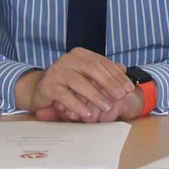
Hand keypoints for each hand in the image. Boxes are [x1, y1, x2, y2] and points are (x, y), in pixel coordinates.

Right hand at [15, 48, 133, 121]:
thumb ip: (104, 72)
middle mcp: (68, 59)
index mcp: (80, 54)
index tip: (129, 88)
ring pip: (79, 82)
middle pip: (92, 69)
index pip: (102, 62)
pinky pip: (64, 96)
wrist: (39, 90)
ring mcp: (56, 71)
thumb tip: (123, 69)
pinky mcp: (47, 85)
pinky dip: (77, 105)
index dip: (117, 75)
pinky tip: (88, 114)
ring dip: (95, 96)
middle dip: (109, 83)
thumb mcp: (87, 77)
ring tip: (107, 107)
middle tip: (121, 96)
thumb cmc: (68, 84)